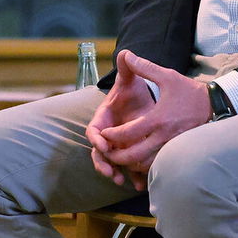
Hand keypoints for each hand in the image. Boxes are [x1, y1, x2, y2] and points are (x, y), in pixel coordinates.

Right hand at [84, 53, 157, 188]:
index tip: (103, 145)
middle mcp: (106, 133)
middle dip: (103, 162)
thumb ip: (128, 68)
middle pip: (99, 152)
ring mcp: (116, 144)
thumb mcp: (131, 80)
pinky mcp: (127, 151)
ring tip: (122, 181)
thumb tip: (125, 52)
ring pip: (111, 162)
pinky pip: (126, 167)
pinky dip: (131, 176)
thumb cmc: (134, 90)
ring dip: (115, 172)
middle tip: (110, 172)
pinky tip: (138, 185)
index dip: (97, 138)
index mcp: (103, 117)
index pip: (94, 130)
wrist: (144, 101)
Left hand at [87, 50, 212, 183]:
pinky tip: (139, 160)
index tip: (104, 134)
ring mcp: (170, 146)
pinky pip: (157, 164)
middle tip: (108, 152)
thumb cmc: (188, 91)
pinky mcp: (176, 151)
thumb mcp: (167, 76)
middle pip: (134, 156)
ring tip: (121, 157)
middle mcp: (163, 136)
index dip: (111, 136)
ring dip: (131, 164)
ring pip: (145, 165)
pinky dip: (145, 166)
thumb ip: (145, 67)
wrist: (213, 105)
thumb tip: (127, 55)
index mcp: (157, 119)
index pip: (127, 133)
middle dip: (117, 157)